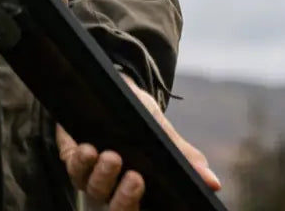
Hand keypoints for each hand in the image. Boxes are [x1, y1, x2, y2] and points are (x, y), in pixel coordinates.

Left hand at [55, 75, 220, 209]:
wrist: (114, 87)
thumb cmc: (140, 115)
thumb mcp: (162, 132)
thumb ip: (182, 155)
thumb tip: (213, 181)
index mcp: (138, 188)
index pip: (138, 208)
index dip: (138, 204)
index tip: (148, 188)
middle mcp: (114, 186)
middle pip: (116, 208)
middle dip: (124, 198)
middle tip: (135, 178)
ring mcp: (92, 172)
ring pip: (94, 188)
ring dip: (102, 175)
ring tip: (111, 155)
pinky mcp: (71, 155)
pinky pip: (72, 166)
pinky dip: (80, 161)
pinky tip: (88, 148)